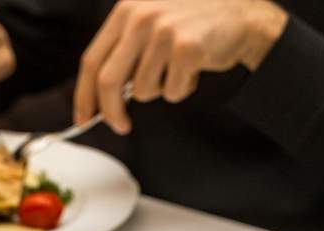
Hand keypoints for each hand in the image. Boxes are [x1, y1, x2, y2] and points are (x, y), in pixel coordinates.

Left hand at [75, 0, 288, 131]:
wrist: (240, 16)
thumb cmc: (193, 26)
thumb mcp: (150, 24)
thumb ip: (124, 52)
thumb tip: (99, 97)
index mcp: (126, 9)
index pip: (92, 60)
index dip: (84, 95)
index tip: (83, 117)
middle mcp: (140, 16)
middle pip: (108, 81)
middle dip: (111, 112)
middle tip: (120, 126)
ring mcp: (163, 31)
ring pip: (142, 91)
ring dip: (160, 91)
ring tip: (177, 70)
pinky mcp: (186, 48)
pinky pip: (171, 92)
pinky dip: (183, 90)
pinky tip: (194, 69)